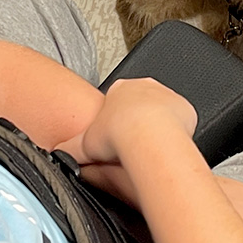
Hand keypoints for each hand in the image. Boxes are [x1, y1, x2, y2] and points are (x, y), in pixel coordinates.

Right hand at [54, 77, 196, 165]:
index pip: (117, 103)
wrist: (147, 136)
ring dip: (158, 127)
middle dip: (138, 123)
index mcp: (120, 89)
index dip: (116, 123)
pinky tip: (168, 148)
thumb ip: (69, 149)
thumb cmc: (117, 135)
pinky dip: (176, 133)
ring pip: (163, 111)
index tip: (117, 138)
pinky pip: (182, 120)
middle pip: (141, 105)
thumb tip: (57, 156)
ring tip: (152, 149)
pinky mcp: (186, 108)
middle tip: (134, 145)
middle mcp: (145, 87)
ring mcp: (167, 95)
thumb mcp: (83, 144)